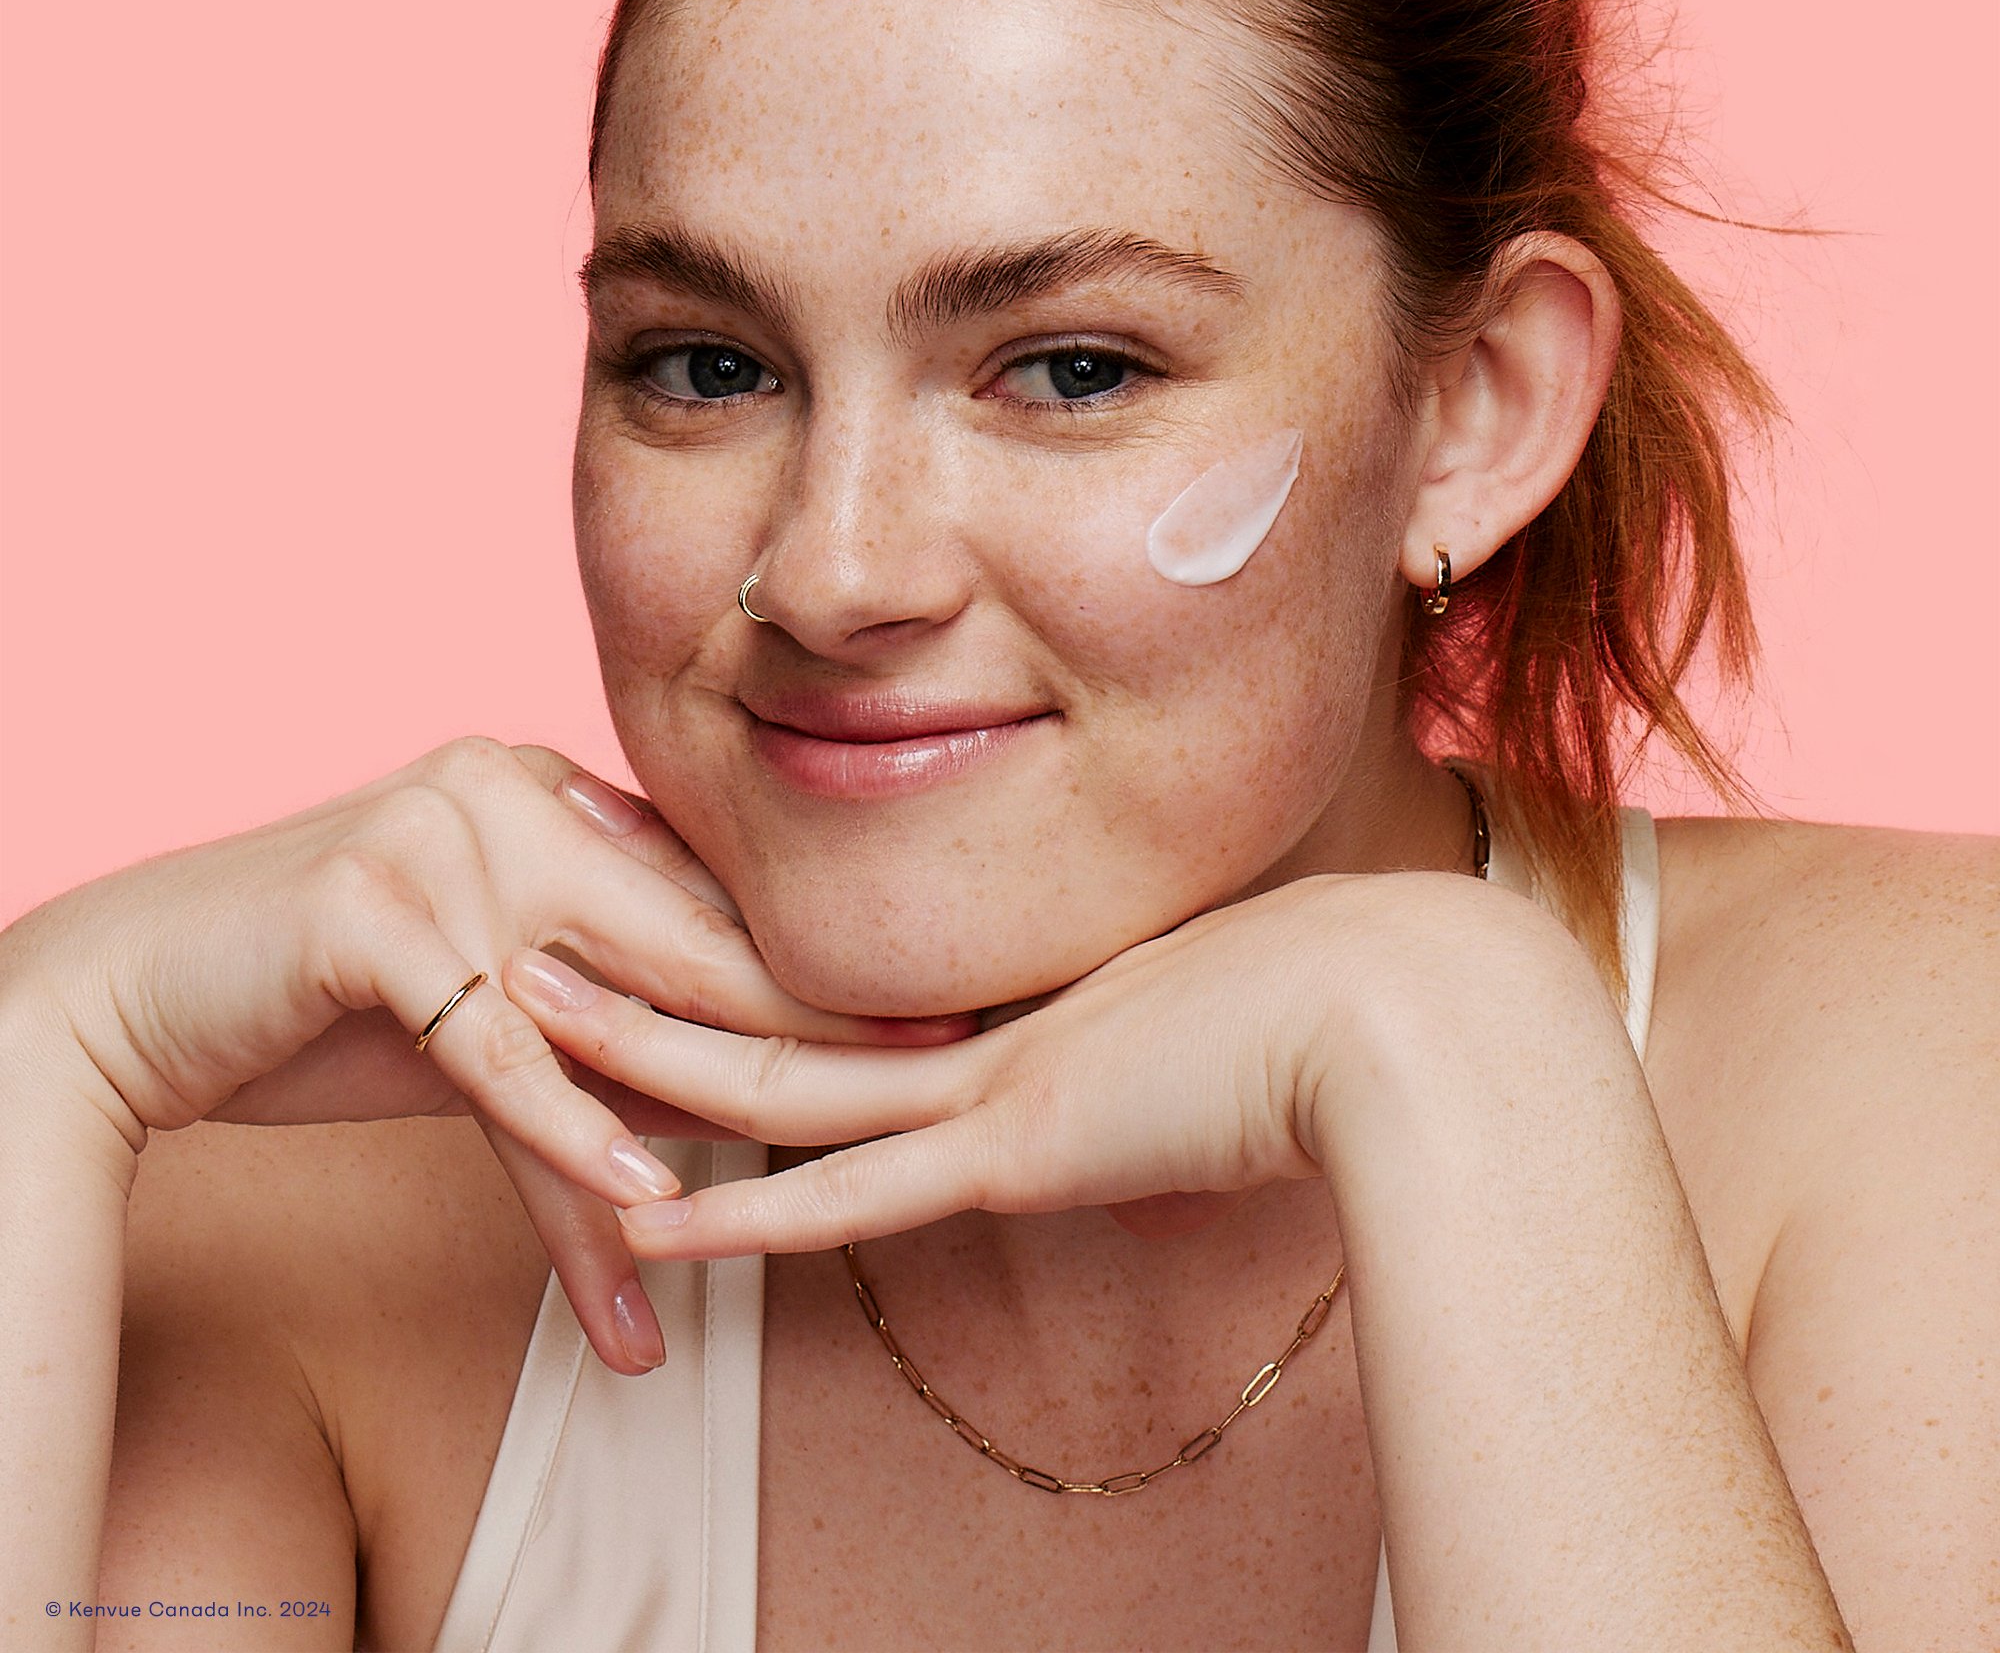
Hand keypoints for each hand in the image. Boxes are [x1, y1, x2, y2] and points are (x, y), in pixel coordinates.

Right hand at [0, 736, 965, 1370]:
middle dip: (815, 1014)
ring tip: (838, 1145)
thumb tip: (716, 1141)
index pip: (703, 892)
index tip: (926, 1009)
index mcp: (549, 789)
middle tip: (935, 1068)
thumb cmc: (331, 1003)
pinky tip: (648, 1197)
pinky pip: (490, 1042)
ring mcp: (436, 834)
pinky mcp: (362, 905)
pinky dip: (566, 1129)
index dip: (814, 961)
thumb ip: (604, 1054)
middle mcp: (507, 787)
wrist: (145, 991)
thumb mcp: (493, 1017)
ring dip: (724, 1083)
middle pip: (685, 931)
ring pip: (606, 991)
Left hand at [489, 869, 1490, 1259]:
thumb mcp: (1239, 1015)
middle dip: (653, 964)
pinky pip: (847, 1189)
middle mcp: (989, 1024)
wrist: (1406, 1010)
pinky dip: (740, 1214)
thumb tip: (1184, 1044)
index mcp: (1029, 993)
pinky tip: (642, 1217)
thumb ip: (1180, 1037)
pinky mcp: (1019, 1148)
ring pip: (779, 1075)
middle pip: (782, 998)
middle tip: (539, 906)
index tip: (659, 902)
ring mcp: (994, 1081)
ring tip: (529, 1007)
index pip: (848, 980)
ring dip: (648, 1053)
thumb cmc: (1351, 1001)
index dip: (742, 945)